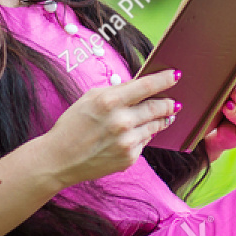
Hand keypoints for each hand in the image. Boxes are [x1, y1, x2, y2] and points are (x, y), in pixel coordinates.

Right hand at [40, 69, 179, 187]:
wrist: (58, 160)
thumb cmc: (72, 125)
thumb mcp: (90, 98)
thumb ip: (117, 90)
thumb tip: (141, 85)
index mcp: (110, 101)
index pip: (147, 86)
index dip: (165, 79)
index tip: (176, 75)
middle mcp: (121, 121)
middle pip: (157, 108)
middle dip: (168, 104)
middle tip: (175, 102)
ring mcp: (127, 142)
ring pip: (155, 126)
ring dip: (160, 120)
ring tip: (164, 116)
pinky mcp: (129, 158)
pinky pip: (144, 142)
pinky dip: (142, 137)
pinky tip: (134, 134)